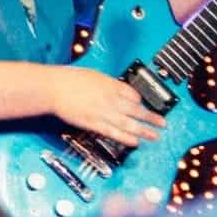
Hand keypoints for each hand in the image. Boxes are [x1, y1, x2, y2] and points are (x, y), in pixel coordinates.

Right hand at [47, 66, 163, 149]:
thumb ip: (108, 84)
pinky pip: (114, 133)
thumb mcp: (94, 75)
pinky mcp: (93, 124)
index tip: (144, 106)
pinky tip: (135, 142)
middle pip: (137, 110)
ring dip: (144, 131)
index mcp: (111, 85)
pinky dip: (126, 138)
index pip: (133, 94)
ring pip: (129, 124)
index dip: (140, 101)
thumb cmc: (70, 79)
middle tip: (162, 123)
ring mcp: (103, 113)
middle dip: (151, 118)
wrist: (54, 87)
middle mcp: (111, 99)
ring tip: (155, 136)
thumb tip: (118, 89)